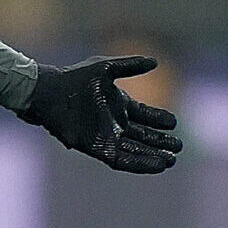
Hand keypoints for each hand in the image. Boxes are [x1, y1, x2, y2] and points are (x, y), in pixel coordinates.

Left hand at [19, 55, 182, 173]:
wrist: (50, 93)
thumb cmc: (74, 78)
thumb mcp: (106, 68)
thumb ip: (130, 66)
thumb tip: (156, 62)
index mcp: (119, 105)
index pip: (145, 116)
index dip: (160, 120)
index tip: (174, 123)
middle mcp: (114, 123)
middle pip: (144, 136)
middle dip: (161, 142)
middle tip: (178, 146)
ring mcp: (106, 137)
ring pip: (136, 150)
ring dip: (153, 156)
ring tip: (171, 160)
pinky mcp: (97, 148)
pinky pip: (123, 159)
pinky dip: (140, 163)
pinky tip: (156, 165)